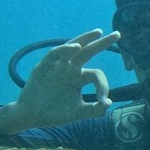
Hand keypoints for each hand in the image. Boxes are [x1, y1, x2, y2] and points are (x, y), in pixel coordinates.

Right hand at [0, 30, 118, 133]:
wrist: (32, 117)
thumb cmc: (55, 113)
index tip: (103, 100)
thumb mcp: (78, 112)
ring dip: (85, 39)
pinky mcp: (43, 67)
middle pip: (88, 52)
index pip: (96, 74)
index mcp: (79, 78)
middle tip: (117, 34)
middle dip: (102, 43)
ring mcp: (57, 66)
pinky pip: (54, 54)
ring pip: (72, 47)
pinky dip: (64, 49)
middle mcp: (70, 68)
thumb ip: (94, 110)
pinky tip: (76, 46)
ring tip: (98, 33)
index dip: (103, 85)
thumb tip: (109, 102)